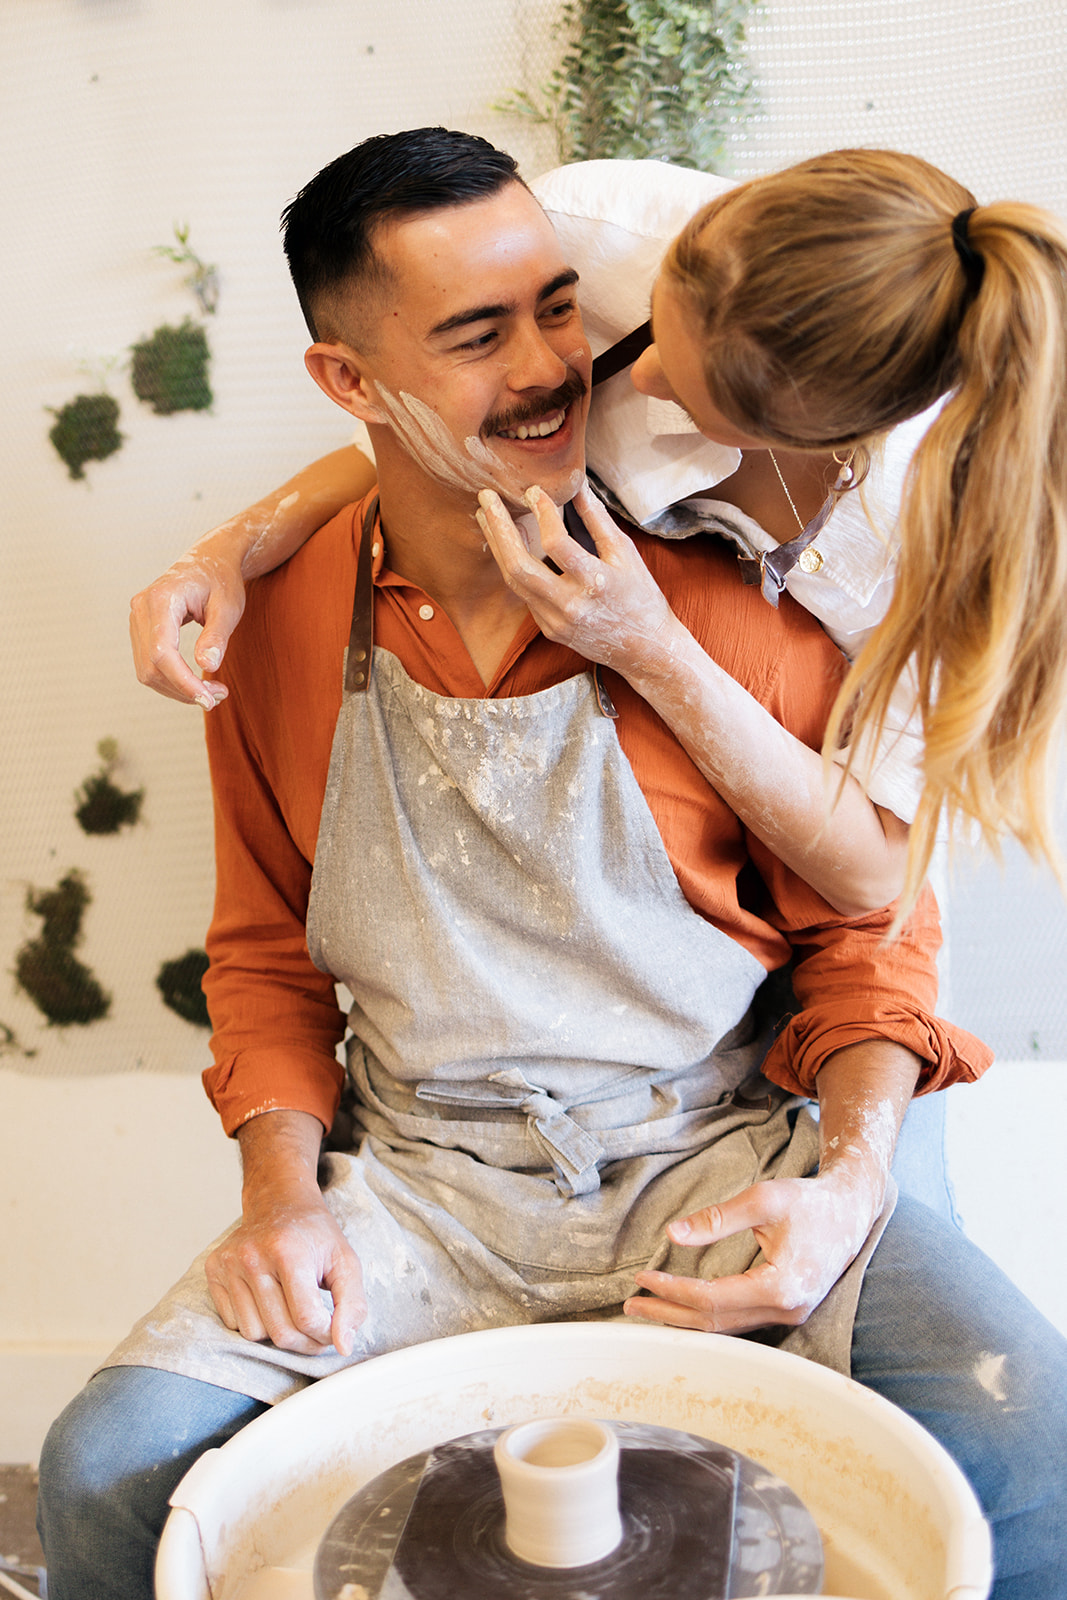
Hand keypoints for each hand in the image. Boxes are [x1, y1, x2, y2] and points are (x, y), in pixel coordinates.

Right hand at [129, 543, 246, 708]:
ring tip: (212, 692)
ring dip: (177, 689)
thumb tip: (207, 666)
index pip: (162, 652)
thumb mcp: (227, 607)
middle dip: (183, 689)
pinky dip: (171, 680)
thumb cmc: (221, 580)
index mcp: (161, 599)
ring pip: (146, 670)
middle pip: (151, 666)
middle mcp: (141, 608)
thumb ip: (216, 636)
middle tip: (218, 697)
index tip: (208, 700)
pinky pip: (149, 664)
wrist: (208, 561)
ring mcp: (137, 618)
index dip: (182, 682)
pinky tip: (195, 682)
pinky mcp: (141, 629)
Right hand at [205, 1187, 366, 1356]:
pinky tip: (267, 1298)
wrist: (279, 1202)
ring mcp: (228, 1264)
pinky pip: (233, 1324)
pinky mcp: (213, 1271)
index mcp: (288, 1252)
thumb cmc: (314, 1235)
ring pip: (254, 1334)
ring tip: (290, 1307)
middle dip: (305, 1341)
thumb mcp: (345, 1262)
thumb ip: (352, 1305)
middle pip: (280, 1333)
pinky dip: (255, 1320)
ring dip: (277, 1332)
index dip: (325, 1334)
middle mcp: (252, 1257)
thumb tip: (344, 1347)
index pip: (307, 1318)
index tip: (332, 1329)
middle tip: (316, 1328)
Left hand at [476, 482, 678, 675]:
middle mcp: (571, 605)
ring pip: (514, 581)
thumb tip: (577, 484)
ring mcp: (556, 621)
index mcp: (595, 583)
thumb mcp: (626, 554)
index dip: (542, 513)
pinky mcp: (549, 629)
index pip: (557, 543)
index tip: (533, 490)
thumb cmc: (641, 596)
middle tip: (486, 498)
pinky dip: (515, 567)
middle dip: (499, 529)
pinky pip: (525, 595)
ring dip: (498, 546)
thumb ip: (597, 519)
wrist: (645, 649)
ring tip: (486, 516)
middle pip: (520, 567)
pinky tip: (508, 545)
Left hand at [624, 1165, 881, 1334]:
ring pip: (726, 1327)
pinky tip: (684, 1308)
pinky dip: (707, 1316)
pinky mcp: (788, 1310)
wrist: (852, 1210)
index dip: (674, 1291)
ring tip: (649, 1308)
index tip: (643, 1278)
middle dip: (670, 1313)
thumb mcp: (764, 1200)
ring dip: (685, 1319)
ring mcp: (789, 1315)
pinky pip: (739, 1321)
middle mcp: (786, 1310)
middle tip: (631, 1305)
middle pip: (715, 1322)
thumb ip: (717, 1219)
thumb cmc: (809, 1202)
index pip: (712, 1299)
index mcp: (781, 1287)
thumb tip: (672, 1233)